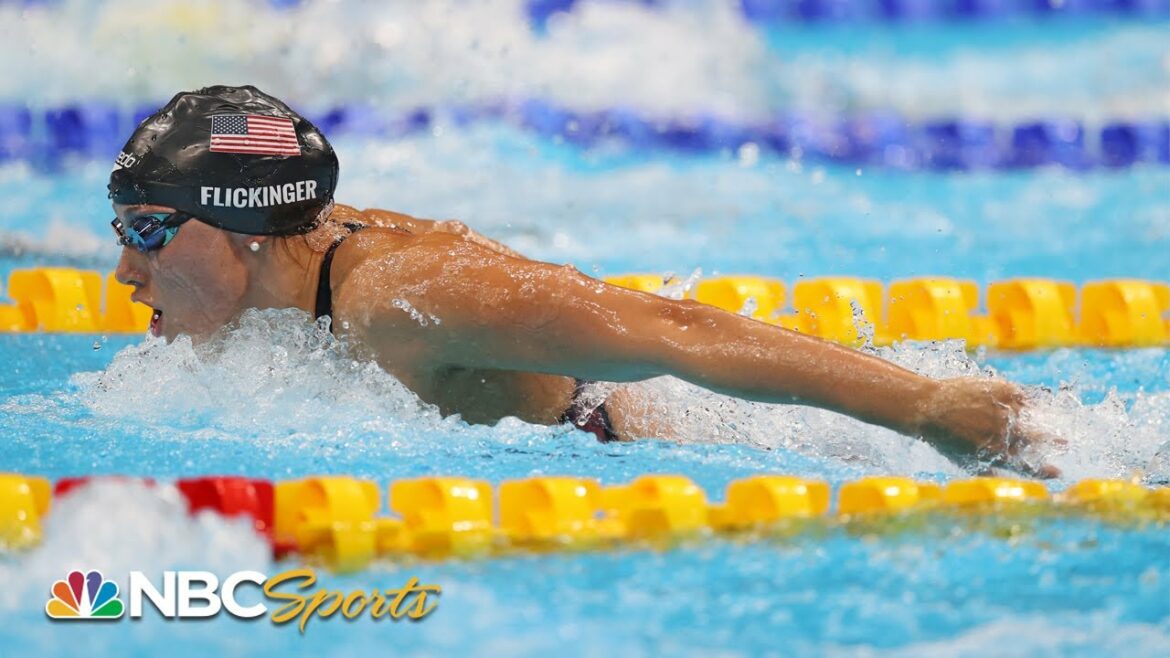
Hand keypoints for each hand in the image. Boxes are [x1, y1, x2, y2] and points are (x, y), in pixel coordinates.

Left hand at [914, 377, 1062, 478]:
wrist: (927, 407)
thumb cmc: (945, 438)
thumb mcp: (965, 462)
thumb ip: (991, 472)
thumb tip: (1016, 483)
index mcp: (994, 453)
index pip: (1028, 466)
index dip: (1044, 471)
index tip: (1057, 472)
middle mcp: (1002, 432)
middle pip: (1037, 438)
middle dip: (1053, 440)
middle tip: (1064, 442)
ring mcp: (1004, 409)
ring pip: (1031, 416)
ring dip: (1034, 419)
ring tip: (1021, 419)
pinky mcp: (1004, 390)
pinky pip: (1024, 397)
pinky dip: (1024, 401)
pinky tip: (1015, 404)